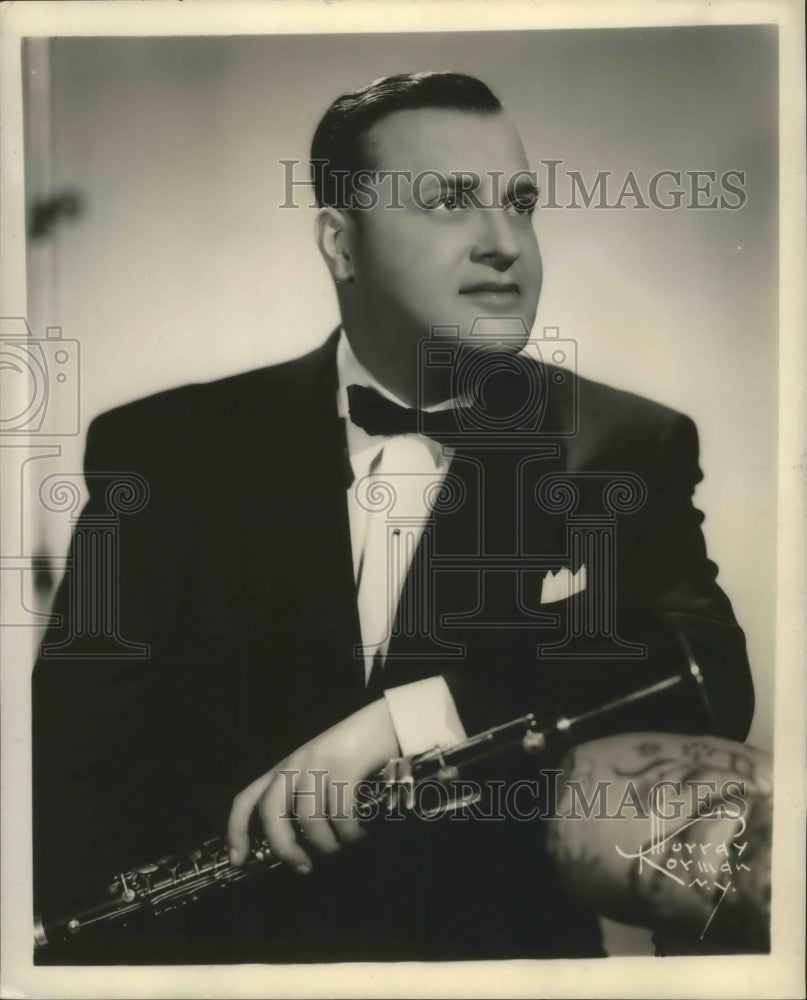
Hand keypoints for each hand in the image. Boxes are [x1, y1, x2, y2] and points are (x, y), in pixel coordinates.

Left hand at [227, 698, 399, 873]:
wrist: (385, 722)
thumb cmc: (352, 750)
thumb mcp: (318, 771)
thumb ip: (304, 797)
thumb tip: (302, 844)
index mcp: (283, 768)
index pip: (247, 798)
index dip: (237, 830)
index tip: (238, 860)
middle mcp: (294, 765)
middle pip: (271, 811)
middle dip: (283, 847)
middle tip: (303, 867)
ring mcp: (318, 764)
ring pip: (308, 818)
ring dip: (326, 843)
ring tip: (343, 846)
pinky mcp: (344, 767)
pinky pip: (340, 813)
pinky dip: (350, 832)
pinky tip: (361, 832)